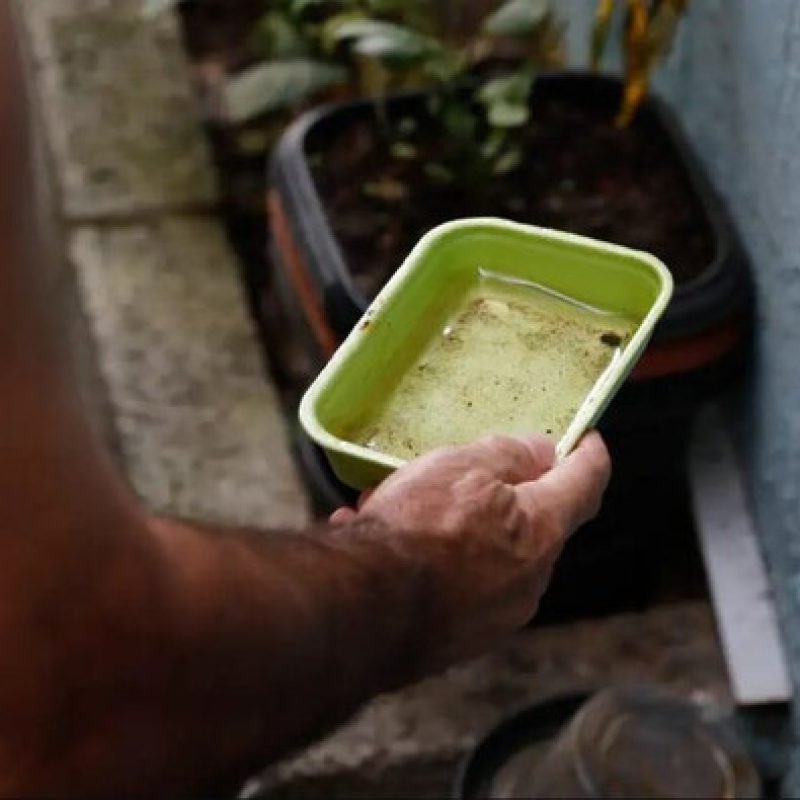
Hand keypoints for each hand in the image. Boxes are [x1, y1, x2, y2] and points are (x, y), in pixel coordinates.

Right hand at [331, 432, 609, 668]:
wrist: (365, 611)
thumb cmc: (418, 528)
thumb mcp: (462, 467)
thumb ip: (509, 455)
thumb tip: (541, 452)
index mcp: (542, 530)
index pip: (587, 482)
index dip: (590, 454)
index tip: (587, 438)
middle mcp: (530, 580)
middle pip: (534, 525)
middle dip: (505, 497)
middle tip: (466, 473)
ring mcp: (496, 616)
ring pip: (488, 557)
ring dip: (459, 531)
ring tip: (402, 510)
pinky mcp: (459, 640)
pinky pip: (454, 587)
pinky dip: (432, 564)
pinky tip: (385, 547)